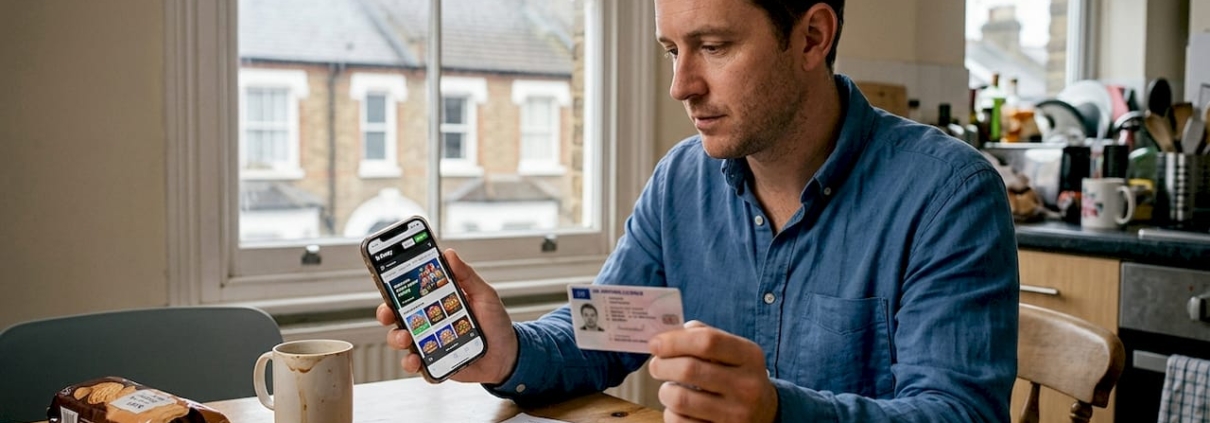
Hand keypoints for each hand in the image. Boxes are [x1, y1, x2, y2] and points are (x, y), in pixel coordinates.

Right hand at [376, 249, 518, 383]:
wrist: (507, 355)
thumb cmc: (495, 323)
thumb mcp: (484, 295)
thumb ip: (467, 276)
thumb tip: (450, 254)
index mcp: (437, 302)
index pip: (410, 292)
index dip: (395, 286)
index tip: (387, 281)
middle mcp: (428, 321)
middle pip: (397, 315)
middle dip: (386, 312)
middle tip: (389, 312)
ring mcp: (428, 342)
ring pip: (400, 339)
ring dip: (397, 337)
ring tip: (407, 337)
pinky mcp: (432, 362)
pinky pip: (414, 363)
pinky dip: (410, 362)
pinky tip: (416, 359)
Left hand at [647, 321, 777, 422]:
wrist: (765, 413)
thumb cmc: (739, 375)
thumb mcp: (735, 351)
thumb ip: (705, 336)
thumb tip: (668, 335)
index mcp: (749, 356)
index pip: (707, 341)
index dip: (674, 340)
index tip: (655, 343)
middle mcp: (746, 386)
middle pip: (689, 369)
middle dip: (662, 365)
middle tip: (656, 365)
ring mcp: (735, 414)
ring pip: (680, 399)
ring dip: (665, 391)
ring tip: (669, 388)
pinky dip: (671, 413)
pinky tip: (678, 408)